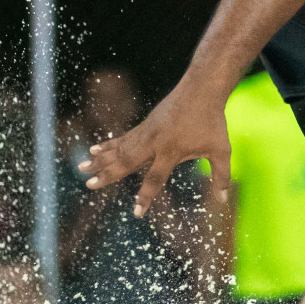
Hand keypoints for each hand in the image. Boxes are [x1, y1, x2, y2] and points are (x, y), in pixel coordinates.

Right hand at [78, 84, 230, 217]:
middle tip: (89, 186)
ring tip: (81, 169)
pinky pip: (123, 138)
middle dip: (107, 176)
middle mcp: (154, 142)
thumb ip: (221, 175)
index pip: (155, 179)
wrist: (201, 90)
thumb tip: (223, 200)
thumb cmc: (212, 121)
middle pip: (126, 162)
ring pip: (120, 149)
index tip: (136, 213)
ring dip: (100, 160)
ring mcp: (146, 132)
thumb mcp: (221, 150)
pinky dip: (108, 145)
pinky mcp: (144, 125)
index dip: (146, 197)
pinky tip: (93, 149)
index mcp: (171, 151)